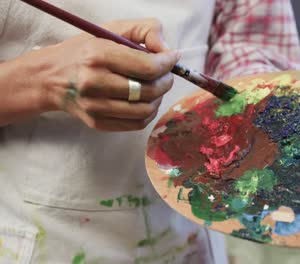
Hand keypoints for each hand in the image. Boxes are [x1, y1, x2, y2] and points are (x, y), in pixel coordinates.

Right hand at [0, 18, 178, 130]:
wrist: (51, 77)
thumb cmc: (86, 50)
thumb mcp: (112, 29)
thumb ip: (145, 31)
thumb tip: (168, 50)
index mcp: (97, 55)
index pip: (147, 67)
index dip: (167, 64)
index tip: (172, 58)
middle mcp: (94, 83)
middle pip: (149, 90)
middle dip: (166, 81)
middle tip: (165, 73)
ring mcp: (94, 107)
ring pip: (146, 110)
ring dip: (159, 98)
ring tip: (155, 86)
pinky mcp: (97, 123)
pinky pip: (137, 124)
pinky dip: (148, 112)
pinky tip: (145, 100)